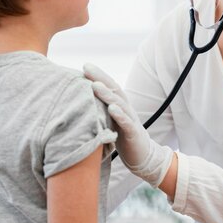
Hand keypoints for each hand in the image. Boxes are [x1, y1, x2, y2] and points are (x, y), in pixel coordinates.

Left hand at [83, 63, 174, 186]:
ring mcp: (130, 120)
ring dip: (107, 94)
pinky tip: (111, 109)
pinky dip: (119, 115)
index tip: (84, 65)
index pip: (109, 86)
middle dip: (100, 78)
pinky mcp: (133, 134)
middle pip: (113, 90)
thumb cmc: (121, 137)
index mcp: (119, 105)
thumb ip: (99, 110)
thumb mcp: (109, 120)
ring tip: (95, 85)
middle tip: (87, 67)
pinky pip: (126, 123)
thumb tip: (80, 100)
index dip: (98, 75)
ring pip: (119, 104)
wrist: (142, 156)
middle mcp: (125, 109)